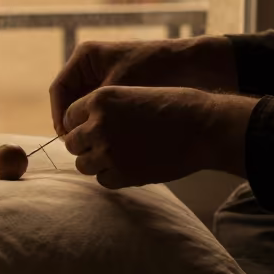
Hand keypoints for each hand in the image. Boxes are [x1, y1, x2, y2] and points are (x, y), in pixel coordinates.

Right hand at [49, 36, 237, 136]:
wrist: (189, 65)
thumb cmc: (153, 70)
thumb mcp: (118, 90)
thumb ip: (92, 109)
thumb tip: (69, 135)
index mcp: (85, 57)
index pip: (59, 89)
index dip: (59, 115)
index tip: (66, 137)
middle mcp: (91, 67)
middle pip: (69, 101)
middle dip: (73, 124)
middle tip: (78, 146)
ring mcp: (103, 78)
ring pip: (84, 109)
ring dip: (86, 127)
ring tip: (93, 145)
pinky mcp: (117, 91)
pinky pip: (100, 111)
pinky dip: (101, 125)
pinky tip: (107, 140)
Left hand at [62, 85, 257, 187]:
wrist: (204, 126)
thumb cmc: (174, 106)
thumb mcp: (132, 94)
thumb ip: (106, 110)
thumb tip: (85, 128)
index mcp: (100, 99)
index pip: (70, 116)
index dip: (80, 124)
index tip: (92, 130)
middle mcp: (99, 125)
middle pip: (72, 142)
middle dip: (85, 145)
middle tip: (105, 146)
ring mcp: (108, 151)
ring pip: (83, 165)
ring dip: (96, 162)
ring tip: (118, 156)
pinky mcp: (123, 174)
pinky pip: (103, 180)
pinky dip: (113, 176)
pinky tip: (131, 166)